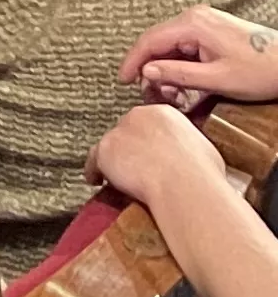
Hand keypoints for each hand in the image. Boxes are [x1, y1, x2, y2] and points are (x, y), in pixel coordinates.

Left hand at [96, 101, 240, 213]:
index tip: (151, 152)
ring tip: (118, 176)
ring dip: (114, 159)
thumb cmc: (201, 172)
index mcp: (163, 113)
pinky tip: (96, 180)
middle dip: (131, 147)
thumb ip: (188, 145)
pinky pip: (94, 161)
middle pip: (128, 130)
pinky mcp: (104, 150)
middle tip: (137, 166)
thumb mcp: (203, 150)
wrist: (183, 183)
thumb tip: (188, 155)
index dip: (149, 140)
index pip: (149, 123)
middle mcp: (137, 116)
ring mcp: (118, 132)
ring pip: (111, 145)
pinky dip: (94, 171)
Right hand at [128, 6, 277, 105]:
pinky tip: (185, 84)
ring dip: (167, 70)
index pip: (149, 41)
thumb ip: (178, 74)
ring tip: (173, 95)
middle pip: (159, 43)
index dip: (133, 62)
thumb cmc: (262, 71)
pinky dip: (181, 65)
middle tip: (153, 96)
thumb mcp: (218, 80)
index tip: (123, 81)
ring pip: (172, 46)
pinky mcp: (212, 30)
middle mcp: (194, 17)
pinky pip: (186, 46)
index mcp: (193, 24)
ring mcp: (204, 22)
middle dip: (152, 70)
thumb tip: (147, 73)